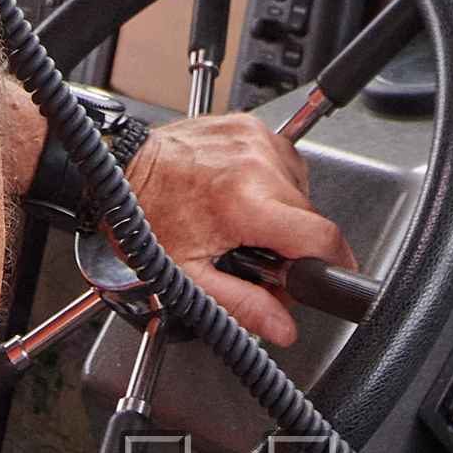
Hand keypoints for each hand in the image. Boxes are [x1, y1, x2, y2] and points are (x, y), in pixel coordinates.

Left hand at [123, 114, 355, 346]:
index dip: (335, 263)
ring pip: (300, 188)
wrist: (118, 172)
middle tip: (260, 259)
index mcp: (244, 203)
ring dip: (284, 211)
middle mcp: (255, 164)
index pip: (321, 236)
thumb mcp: (187, 277)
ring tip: (244, 223)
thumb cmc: (144, 217)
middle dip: (296, 245)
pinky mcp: (248, 126)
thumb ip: (242, 306)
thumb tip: (281, 326)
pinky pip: (283, 161)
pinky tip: (243, 196)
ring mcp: (253, 139)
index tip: (332, 275)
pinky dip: (272, 182)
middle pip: (311, 216)